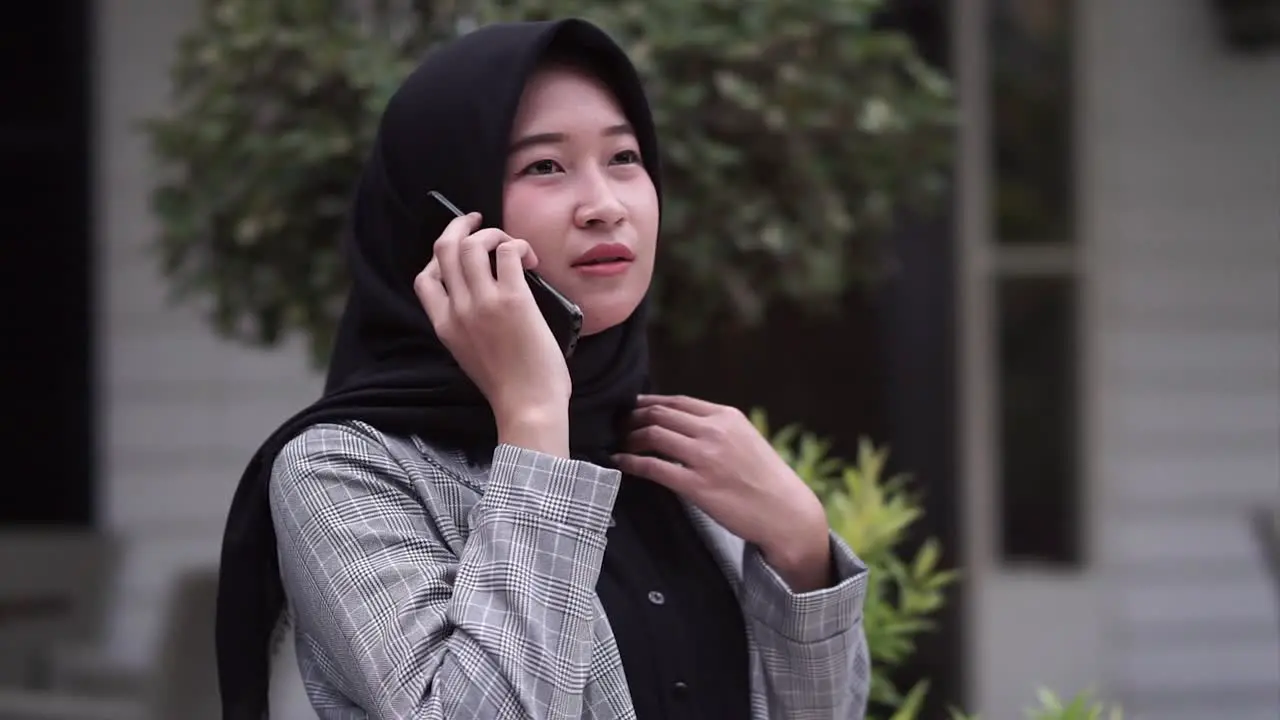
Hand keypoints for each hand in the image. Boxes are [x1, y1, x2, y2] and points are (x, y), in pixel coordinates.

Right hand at [414, 213, 570, 449]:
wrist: (528, 407)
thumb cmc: (510, 387)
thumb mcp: (471, 355)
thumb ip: (469, 326)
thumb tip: (486, 295)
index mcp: (444, 326)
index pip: (423, 279)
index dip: (439, 257)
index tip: (458, 250)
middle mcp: (458, 310)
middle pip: (444, 250)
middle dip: (460, 226)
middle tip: (478, 220)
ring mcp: (483, 303)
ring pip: (472, 244)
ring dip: (492, 234)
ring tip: (510, 244)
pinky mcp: (513, 300)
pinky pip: (508, 252)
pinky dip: (518, 246)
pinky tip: (530, 259)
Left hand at [612, 395, 832, 591]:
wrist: (786, 512)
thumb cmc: (766, 479)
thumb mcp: (746, 439)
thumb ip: (718, 428)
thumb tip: (682, 424)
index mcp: (726, 416)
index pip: (676, 401)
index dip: (648, 403)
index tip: (632, 409)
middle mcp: (714, 432)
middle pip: (660, 414)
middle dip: (633, 418)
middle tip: (619, 427)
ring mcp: (705, 458)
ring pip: (653, 434)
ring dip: (630, 438)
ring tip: (620, 445)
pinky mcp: (697, 486)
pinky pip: (653, 467)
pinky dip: (631, 462)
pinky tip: (621, 463)